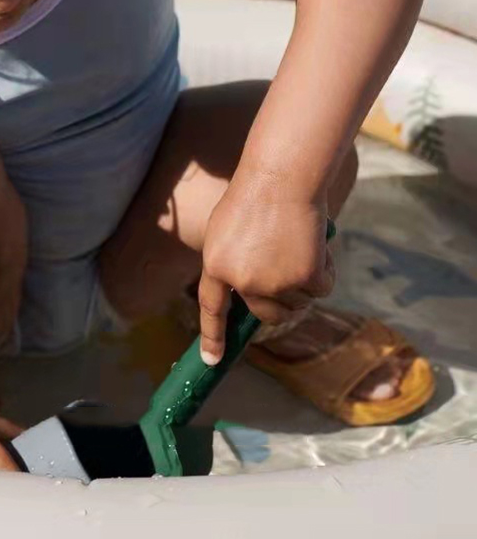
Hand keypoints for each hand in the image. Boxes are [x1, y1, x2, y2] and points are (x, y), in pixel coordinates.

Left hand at [199, 181, 334, 364]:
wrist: (283, 177)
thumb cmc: (255, 195)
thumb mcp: (225, 231)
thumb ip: (230, 263)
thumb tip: (245, 290)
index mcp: (216, 268)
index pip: (212, 310)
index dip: (213, 337)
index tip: (212, 361)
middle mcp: (243, 282)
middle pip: (268, 314)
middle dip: (281, 301)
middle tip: (288, 270)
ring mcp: (274, 283)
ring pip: (298, 301)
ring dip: (305, 281)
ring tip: (299, 245)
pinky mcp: (306, 278)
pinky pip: (322, 289)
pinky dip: (325, 271)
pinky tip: (317, 246)